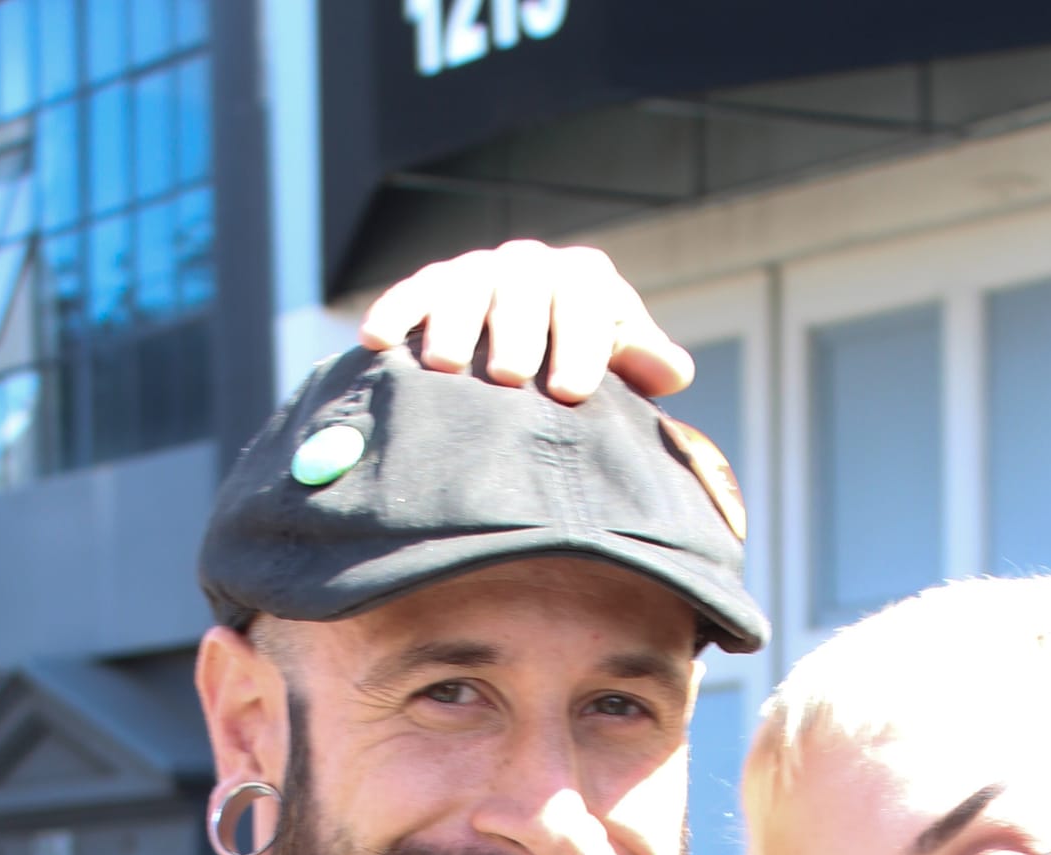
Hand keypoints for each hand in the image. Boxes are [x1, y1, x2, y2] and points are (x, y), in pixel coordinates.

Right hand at [360, 240, 693, 405]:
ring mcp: (478, 273)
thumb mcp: (620, 368)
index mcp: (583, 281)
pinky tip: (377, 339)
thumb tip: (674, 371)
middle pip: (523, 290)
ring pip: (465, 286)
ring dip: (454, 321)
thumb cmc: (584, 371)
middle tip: (512, 377)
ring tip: (447, 365)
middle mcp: (530, 266)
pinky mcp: (432, 288)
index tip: (574, 392)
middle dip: (519, 332)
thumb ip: (642, 365)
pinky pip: (412, 294)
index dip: (584, 343)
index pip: (586, 299)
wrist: (535, 362)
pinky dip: (394, 312)